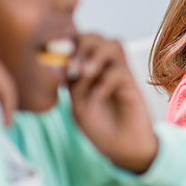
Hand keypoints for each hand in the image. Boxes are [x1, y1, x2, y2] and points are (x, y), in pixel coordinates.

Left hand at [67, 34, 157, 173]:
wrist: (123, 148)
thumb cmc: (100, 128)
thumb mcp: (77, 106)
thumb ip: (73, 84)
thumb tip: (65, 64)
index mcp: (87, 70)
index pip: (78, 42)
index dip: (66, 42)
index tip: (53, 54)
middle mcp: (104, 68)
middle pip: (96, 37)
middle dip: (81, 46)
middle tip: (72, 68)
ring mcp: (119, 74)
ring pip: (113, 44)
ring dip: (96, 55)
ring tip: (86, 74)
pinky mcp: (132, 86)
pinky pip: (121, 71)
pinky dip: (106, 81)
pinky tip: (98, 96)